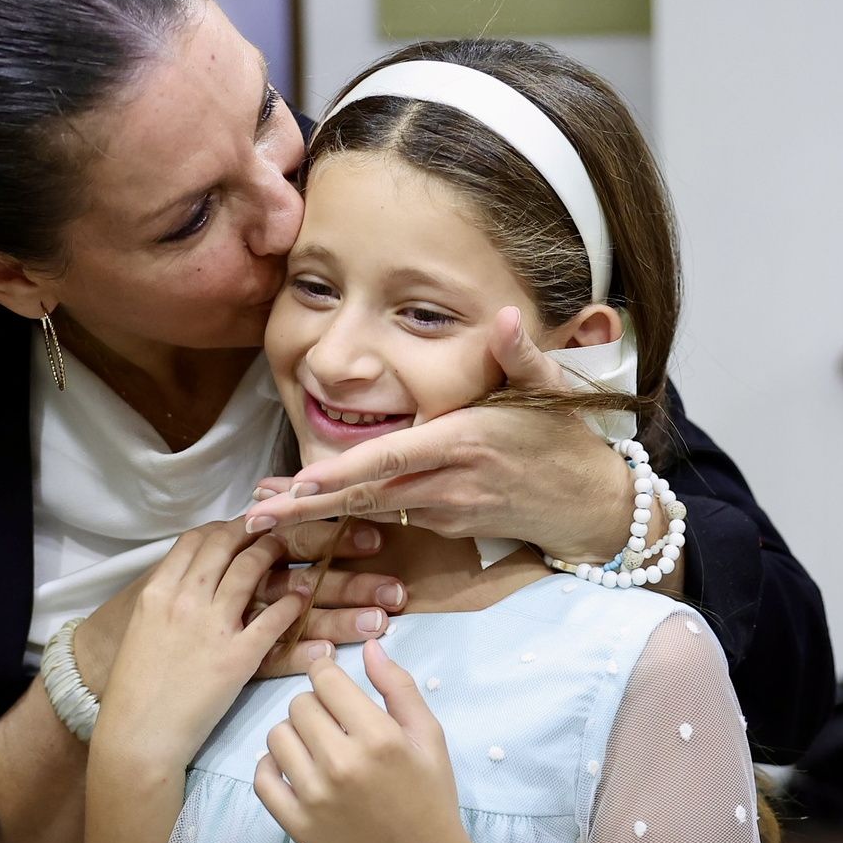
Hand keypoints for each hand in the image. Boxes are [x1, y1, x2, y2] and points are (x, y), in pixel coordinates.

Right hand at [88, 520, 314, 772]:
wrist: (137, 736)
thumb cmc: (135, 690)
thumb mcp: (141, 631)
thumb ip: (165, 602)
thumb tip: (189, 582)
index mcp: (157, 593)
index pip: (194, 540)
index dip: (222, 527)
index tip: (240, 527)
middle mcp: (184, 600)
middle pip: (224, 543)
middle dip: (253, 529)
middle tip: (274, 528)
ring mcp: (212, 626)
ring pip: (250, 568)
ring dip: (275, 553)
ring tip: (293, 550)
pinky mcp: (238, 657)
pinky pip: (273, 617)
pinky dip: (292, 602)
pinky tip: (303, 598)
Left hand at [247, 308, 633, 564]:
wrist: (588, 504)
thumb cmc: (564, 439)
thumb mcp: (551, 389)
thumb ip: (521, 353)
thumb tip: (507, 316)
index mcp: (464, 443)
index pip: (395, 458)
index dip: (346, 472)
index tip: (301, 482)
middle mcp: (449, 483)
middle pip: (368, 497)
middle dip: (308, 509)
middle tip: (253, 518)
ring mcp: (445, 511)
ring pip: (372, 513)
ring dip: (318, 515)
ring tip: (263, 515)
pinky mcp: (445, 525)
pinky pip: (391, 518)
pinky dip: (350, 516)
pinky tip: (312, 510)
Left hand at [254, 638, 517, 842]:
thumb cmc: (430, 797)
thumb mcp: (429, 736)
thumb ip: (399, 687)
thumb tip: (369, 646)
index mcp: (378, 737)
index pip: (326, 679)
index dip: (327, 672)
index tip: (333, 680)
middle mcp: (341, 764)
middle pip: (299, 704)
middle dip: (315, 704)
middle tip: (334, 721)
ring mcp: (314, 797)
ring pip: (276, 735)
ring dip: (294, 733)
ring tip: (316, 745)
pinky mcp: (295, 824)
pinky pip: (261, 777)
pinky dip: (271, 766)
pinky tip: (293, 767)